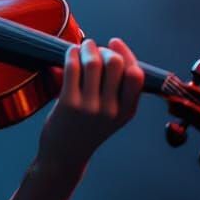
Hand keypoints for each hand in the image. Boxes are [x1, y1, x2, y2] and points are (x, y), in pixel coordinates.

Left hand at [38, 37, 144, 169]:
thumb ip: (118, 91)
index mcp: (127, 112)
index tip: (114, 43)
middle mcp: (111, 110)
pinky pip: (72, 69)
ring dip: (87, 48)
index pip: (135, 75)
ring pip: (93, 63)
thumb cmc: (86, 131)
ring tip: (82, 47)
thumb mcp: (112, 117)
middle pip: (115, 64)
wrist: (64, 157)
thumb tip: (112, 51)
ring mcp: (89, 107)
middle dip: (104, 49)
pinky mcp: (68, 104)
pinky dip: (71, 55)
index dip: (126, 53)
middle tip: (94, 48)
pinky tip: (70, 53)